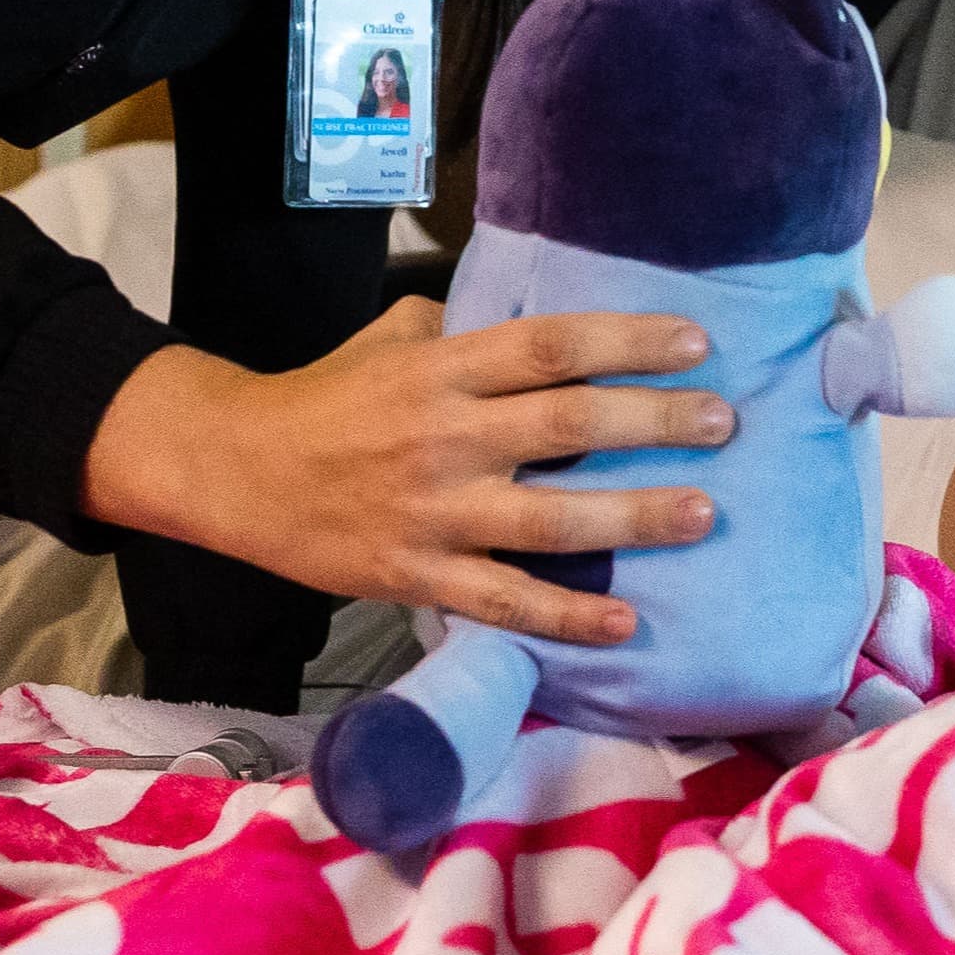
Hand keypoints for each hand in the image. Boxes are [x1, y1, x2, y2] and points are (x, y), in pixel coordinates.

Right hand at [84, 300, 734, 647]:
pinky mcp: (413, 576)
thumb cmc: (327, 397)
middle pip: (566, 426)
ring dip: (634, 517)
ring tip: (703, 511)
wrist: (231, 470)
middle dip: (654, 423)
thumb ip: (467, 333)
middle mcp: (443, 437)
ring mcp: (430, 513)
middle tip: (723, 421)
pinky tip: (624, 624)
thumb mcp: (392, 341)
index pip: (550, 348)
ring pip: (549, 519)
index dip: (626, 342)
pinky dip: (565, 618)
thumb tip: (548, 329)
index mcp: (441, 370)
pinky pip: (503, 602)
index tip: (695, 342)